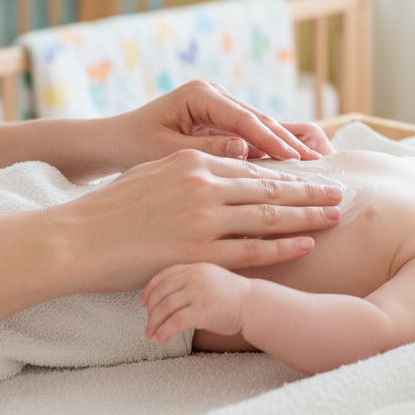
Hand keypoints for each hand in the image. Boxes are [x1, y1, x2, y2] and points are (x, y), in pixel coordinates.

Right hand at [52, 149, 340, 291]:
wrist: (76, 238)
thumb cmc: (111, 206)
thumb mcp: (156, 170)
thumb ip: (195, 168)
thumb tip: (228, 165)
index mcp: (195, 162)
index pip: (253, 167)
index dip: (287, 172)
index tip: (311, 174)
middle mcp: (205, 185)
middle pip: (270, 189)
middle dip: (309, 191)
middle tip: (338, 192)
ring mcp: (203, 220)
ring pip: (268, 218)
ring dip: (306, 217)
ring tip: (333, 216)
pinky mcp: (197, 253)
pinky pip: (250, 250)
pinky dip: (282, 248)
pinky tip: (304, 245)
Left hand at [107, 79, 323, 170]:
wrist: (110, 142)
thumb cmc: (131, 147)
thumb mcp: (164, 152)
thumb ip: (205, 149)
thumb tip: (245, 148)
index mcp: (199, 94)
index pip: (245, 118)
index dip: (273, 140)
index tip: (297, 159)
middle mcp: (214, 94)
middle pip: (259, 118)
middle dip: (289, 140)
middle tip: (318, 162)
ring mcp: (219, 106)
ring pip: (259, 126)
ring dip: (285, 145)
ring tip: (314, 163)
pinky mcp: (220, 120)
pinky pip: (250, 135)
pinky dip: (270, 149)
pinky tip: (292, 163)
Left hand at [141, 262, 247, 344]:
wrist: (253, 304)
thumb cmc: (232, 296)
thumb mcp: (210, 279)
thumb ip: (191, 282)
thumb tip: (167, 298)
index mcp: (196, 267)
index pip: (165, 275)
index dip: (150, 289)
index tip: (143, 303)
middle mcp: (195, 277)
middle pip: (161, 293)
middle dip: (150, 311)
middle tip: (148, 324)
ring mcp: (199, 292)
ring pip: (165, 308)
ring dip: (153, 324)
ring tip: (151, 334)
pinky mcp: (202, 310)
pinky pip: (175, 322)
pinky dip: (164, 332)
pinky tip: (161, 339)